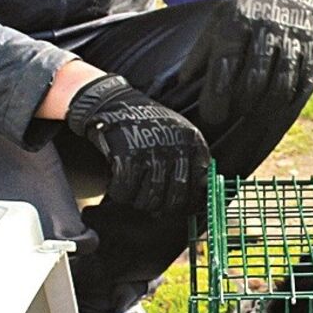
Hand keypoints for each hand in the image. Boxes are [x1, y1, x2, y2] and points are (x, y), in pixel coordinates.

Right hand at [66, 74, 209, 215]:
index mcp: (192, 140)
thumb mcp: (177, 134)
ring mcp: (152, 150)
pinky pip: (125, 189)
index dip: (188, 202)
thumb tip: (197, 196)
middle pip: (174, 195)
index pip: (198, 183)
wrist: (114, 102)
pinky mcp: (126, 154)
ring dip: (140, 203)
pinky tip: (118, 190)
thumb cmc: (147, 125)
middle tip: (153, 209)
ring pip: (150, 197)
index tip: (178, 209)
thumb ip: (189, 159)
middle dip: (162, 207)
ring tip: (134, 198)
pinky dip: (120, 194)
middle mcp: (175, 145)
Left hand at [181, 0, 312, 125]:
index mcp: (237, 22)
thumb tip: (181, 84)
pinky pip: (305, 81)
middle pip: (255, 80)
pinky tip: (280, 110)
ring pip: (282, 84)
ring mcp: (292, 38)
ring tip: (255, 118)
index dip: (217, 95)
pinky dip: (293, 101)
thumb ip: (200, 52)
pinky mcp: (312, 47)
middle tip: (232, 119)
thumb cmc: (245, 9)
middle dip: (241, 105)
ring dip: (267, 108)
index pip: (226, 64)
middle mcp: (266, 28)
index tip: (211, 116)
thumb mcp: (217, 20)